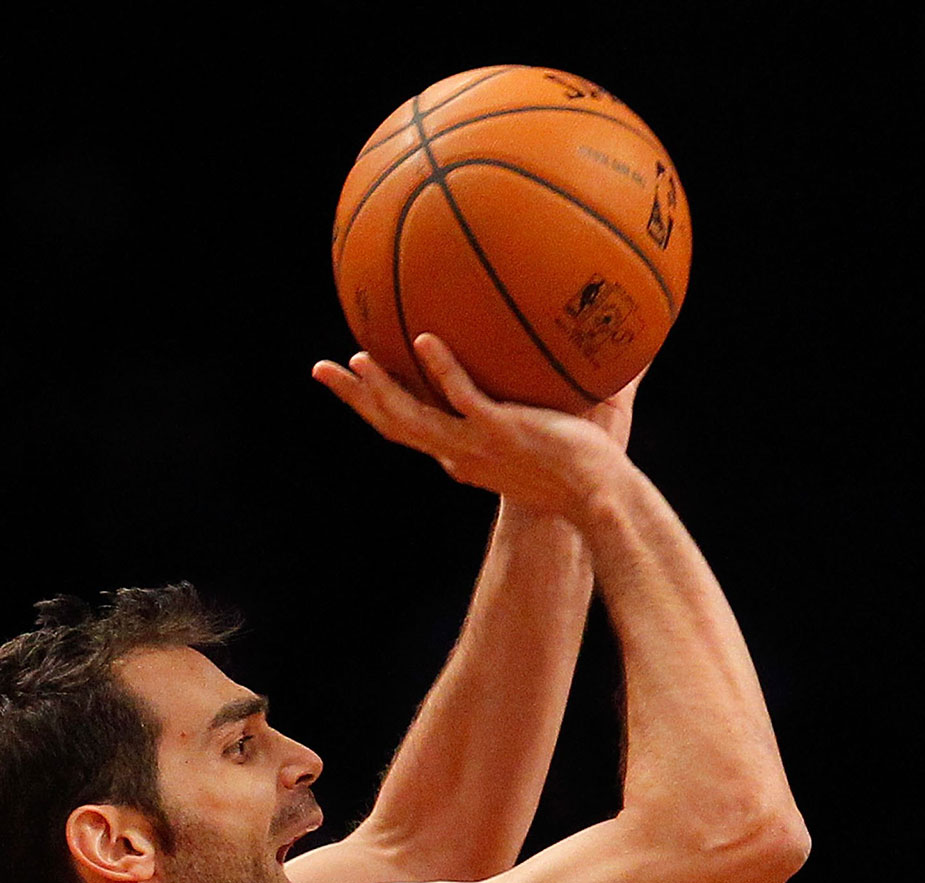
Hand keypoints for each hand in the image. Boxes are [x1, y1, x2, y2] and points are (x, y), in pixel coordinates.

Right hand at [313, 335, 629, 518]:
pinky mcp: (501, 432)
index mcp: (462, 457)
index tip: (356, 385)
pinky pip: (462, 396)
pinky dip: (440, 369)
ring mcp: (478, 444)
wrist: (600, 500)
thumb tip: (542, 365)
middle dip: (354, 398)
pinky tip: (423, 340)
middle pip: (393, 424)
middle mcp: (460, 454)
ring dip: (380, 388)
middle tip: (323, 370)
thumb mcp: (541, 444)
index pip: (409, 431)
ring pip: (412, 416)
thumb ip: (529, 409)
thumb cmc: (581, 475)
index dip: (376, 408)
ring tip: (355, 359)